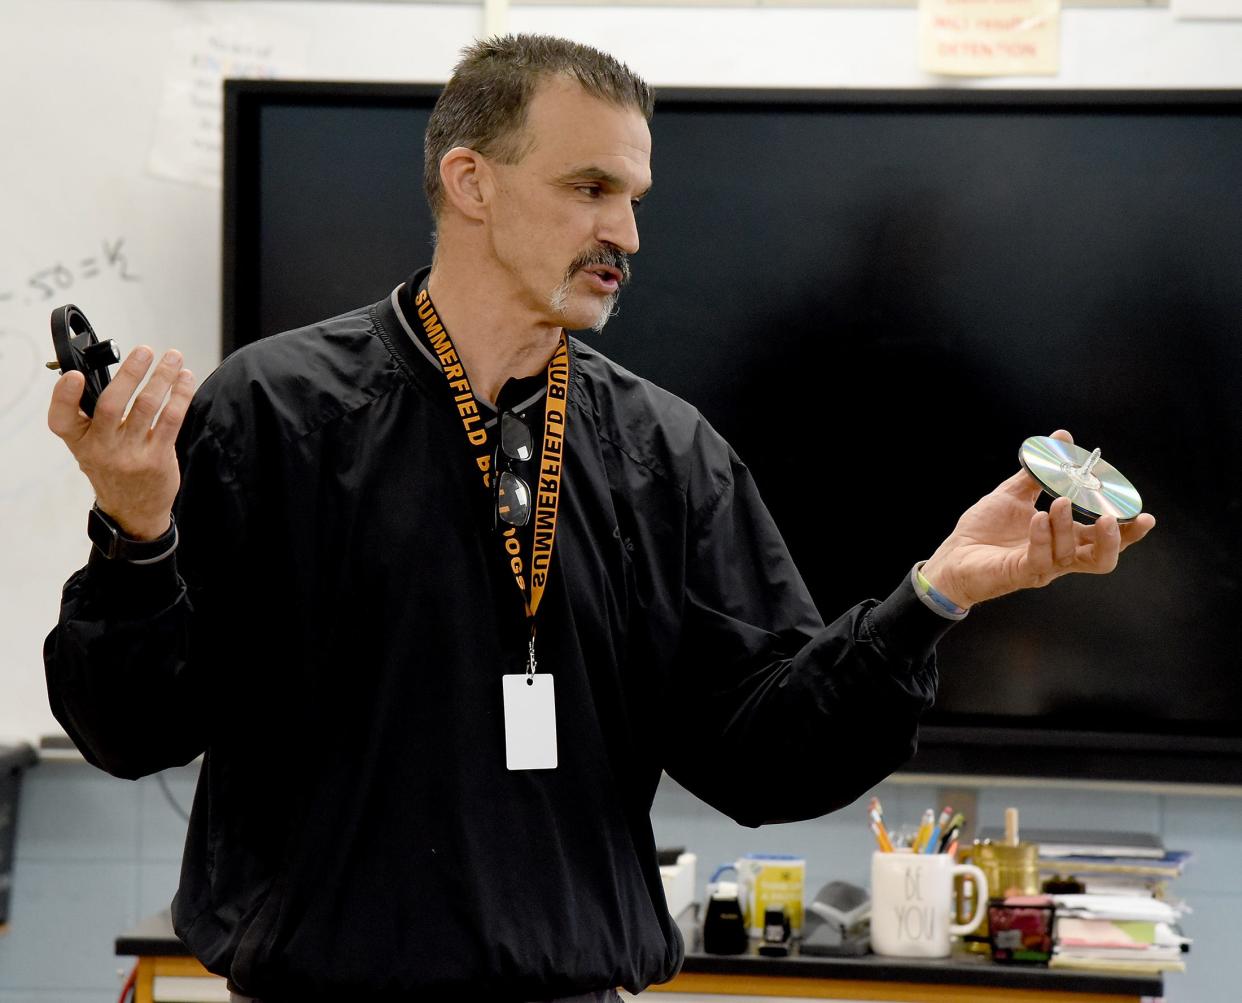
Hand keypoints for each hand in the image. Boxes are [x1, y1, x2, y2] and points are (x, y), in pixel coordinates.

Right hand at [48, 346, 195, 539]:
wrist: (134, 511)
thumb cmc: (113, 468)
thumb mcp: (91, 448)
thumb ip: (94, 418)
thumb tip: (116, 375)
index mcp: (80, 442)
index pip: (61, 419)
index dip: (63, 396)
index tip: (74, 376)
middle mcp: (102, 448)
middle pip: (112, 405)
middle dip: (130, 374)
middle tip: (144, 351)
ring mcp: (130, 455)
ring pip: (147, 407)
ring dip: (163, 377)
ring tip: (174, 357)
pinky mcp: (157, 458)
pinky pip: (171, 420)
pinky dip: (180, 396)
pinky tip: (185, 380)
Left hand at [921, 430, 1155, 609]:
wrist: (951, 557)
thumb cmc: (984, 530)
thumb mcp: (1013, 494)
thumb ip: (1039, 472)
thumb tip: (1063, 438)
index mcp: (1065, 539)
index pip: (1105, 538)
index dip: (1128, 531)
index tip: (1145, 514)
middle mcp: (1059, 557)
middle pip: (1102, 558)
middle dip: (1115, 539)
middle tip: (1113, 517)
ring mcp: (1042, 568)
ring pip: (1071, 556)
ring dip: (1068, 526)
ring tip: (1059, 502)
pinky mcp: (1020, 573)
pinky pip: (1040, 559)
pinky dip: (1042, 537)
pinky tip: (1037, 517)